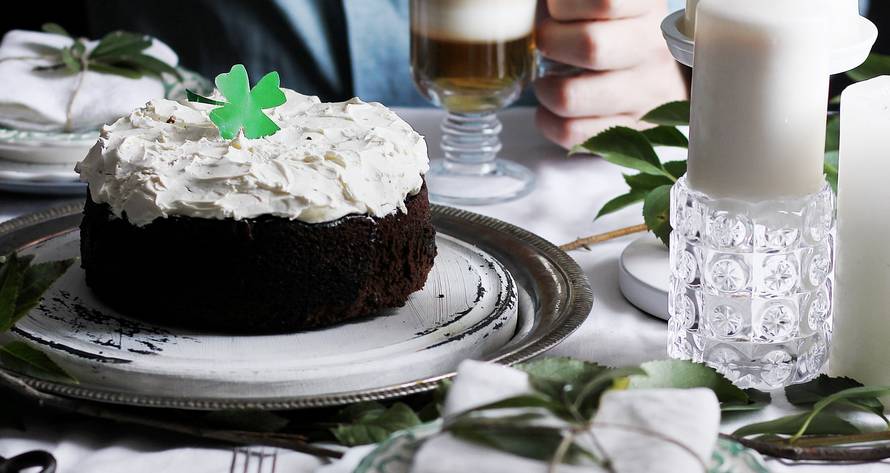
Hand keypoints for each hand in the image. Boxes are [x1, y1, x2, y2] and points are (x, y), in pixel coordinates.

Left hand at [534, 0, 687, 148]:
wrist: (663, 74)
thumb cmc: (620, 31)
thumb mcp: (609, 4)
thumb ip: (578, 2)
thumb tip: (540, 4)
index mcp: (645, 8)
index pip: (604, 2)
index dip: (564, 6)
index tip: (556, 9)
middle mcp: (651, 49)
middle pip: (590, 47)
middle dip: (550, 42)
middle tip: (546, 41)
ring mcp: (644, 94)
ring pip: (571, 97)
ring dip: (544, 89)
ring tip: (546, 80)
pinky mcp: (629, 131)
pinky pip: (572, 132)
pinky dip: (547, 121)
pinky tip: (550, 108)